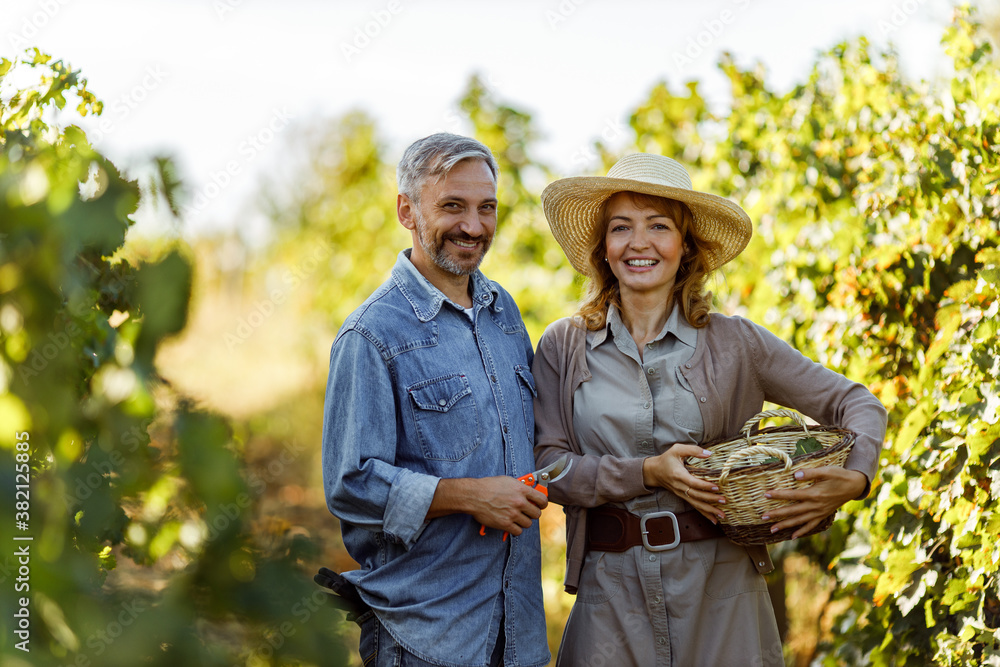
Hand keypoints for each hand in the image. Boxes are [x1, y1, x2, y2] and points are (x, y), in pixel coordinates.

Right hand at [430, 476, 547, 535]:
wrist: (474, 495)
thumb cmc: (489, 486)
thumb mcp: (507, 481)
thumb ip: (520, 487)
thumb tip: (529, 493)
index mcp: (521, 490)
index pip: (542, 500)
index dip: (542, 504)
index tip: (540, 505)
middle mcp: (519, 502)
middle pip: (536, 514)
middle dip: (533, 513)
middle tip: (527, 512)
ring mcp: (512, 514)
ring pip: (528, 524)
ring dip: (524, 521)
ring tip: (517, 518)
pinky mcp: (505, 524)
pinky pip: (518, 531)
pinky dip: (516, 529)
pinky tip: (511, 524)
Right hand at [642, 445, 725, 522]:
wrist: (654, 472)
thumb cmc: (666, 459)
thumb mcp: (677, 449)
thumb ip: (693, 450)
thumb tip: (709, 454)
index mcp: (678, 474)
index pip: (692, 482)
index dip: (704, 485)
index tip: (716, 487)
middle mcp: (679, 486)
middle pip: (696, 495)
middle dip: (710, 499)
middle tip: (723, 500)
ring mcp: (681, 493)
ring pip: (695, 504)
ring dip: (709, 510)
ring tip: (722, 515)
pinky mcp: (683, 497)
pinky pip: (694, 506)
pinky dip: (704, 514)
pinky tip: (713, 519)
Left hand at [760, 467, 866, 538]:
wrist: (854, 485)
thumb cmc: (839, 476)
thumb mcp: (827, 470)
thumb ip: (811, 473)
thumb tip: (795, 475)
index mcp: (814, 494)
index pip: (792, 495)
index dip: (778, 495)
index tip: (766, 495)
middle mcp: (815, 506)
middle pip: (793, 511)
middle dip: (777, 514)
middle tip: (763, 517)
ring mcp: (819, 512)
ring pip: (799, 521)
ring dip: (785, 525)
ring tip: (772, 530)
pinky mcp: (823, 515)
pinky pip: (811, 526)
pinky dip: (802, 531)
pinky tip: (793, 536)